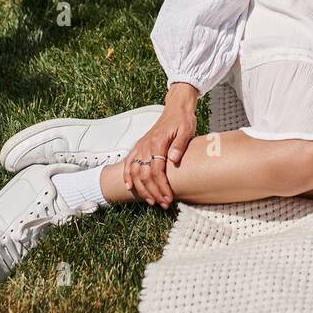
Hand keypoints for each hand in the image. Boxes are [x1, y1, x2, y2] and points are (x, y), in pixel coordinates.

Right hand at [124, 93, 196, 207]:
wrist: (176, 108)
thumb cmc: (183, 119)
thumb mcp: (186, 130)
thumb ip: (179, 144)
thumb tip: (174, 158)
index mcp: (157, 142)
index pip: (156, 171)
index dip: (161, 186)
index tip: (168, 197)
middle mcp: (146, 145)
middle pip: (144, 175)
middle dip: (153, 192)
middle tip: (163, 203)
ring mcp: (141, 146)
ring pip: (135, 172)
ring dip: (141, 189)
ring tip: (151, 200)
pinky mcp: (140, 146)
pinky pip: (128, 162)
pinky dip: (126, 176)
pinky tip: (129, 187)